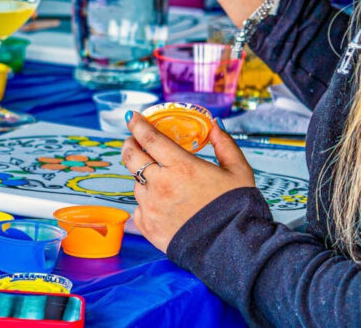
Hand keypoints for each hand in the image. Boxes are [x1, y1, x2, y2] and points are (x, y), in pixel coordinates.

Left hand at [121, 112, 255, 251]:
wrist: (233, 250)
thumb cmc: (237, 209)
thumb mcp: (239, 171)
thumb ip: (224, 144)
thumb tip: (215, 125)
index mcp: (182, 167)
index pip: (150, 138)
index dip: (138, 125)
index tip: (132, 117)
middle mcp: (161, 184)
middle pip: (131, 157)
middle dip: (129, 145)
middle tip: (134, 142)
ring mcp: (151, 206)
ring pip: (136, 183)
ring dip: (143, 178)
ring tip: (162, 182)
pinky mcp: (147, 226)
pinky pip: (138, 208)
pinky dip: (146, 203)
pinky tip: (161, 205)